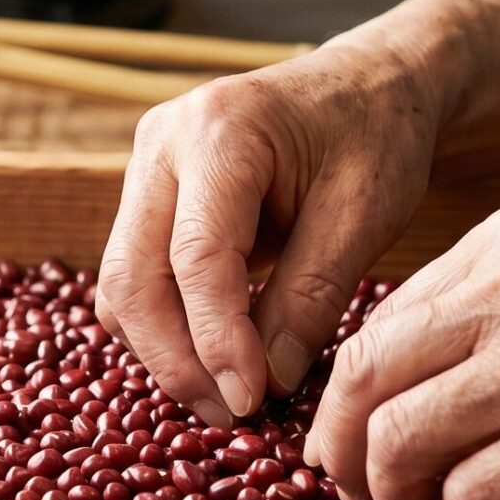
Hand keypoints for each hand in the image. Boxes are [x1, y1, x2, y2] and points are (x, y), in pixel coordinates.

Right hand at [94, 36, 445, 429]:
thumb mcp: (365, 212)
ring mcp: (147, 165)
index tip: (248, 401)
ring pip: (122, 282)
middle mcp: (162, 141)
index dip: (215, 339)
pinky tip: (213, 360)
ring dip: (163, 349)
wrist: (371, 83)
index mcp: (220, 130)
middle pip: (132, 274)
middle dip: (174, 359)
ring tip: (225, 398)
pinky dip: (165, 325)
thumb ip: (312, 295)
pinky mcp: (150, 193)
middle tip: (229, 416)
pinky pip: (136, 274)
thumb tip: (267, 382)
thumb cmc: (377, 134)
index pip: (196, 256)